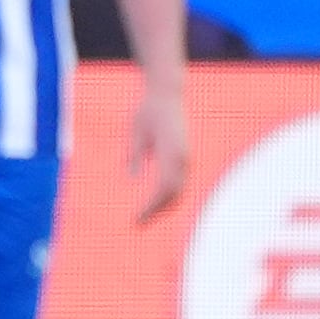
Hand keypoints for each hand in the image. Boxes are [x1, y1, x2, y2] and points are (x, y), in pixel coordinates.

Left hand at [127, 76, 188, 223]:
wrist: (168, 94)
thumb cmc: (147, 110)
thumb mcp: (135, 129)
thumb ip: (134, 152)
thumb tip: (132, 177)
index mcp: (171, 151)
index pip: (163, 188)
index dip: (151, 206)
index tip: (137, 218)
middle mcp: (183, 157)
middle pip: (174, 194)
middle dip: (157, 212)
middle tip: (137, 225)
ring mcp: (187, 157)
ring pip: (180, 190)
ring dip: (164, 207)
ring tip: (145, 218)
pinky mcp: (186, 157)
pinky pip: (180, 182)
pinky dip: (170, 197)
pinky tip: (156, 205)